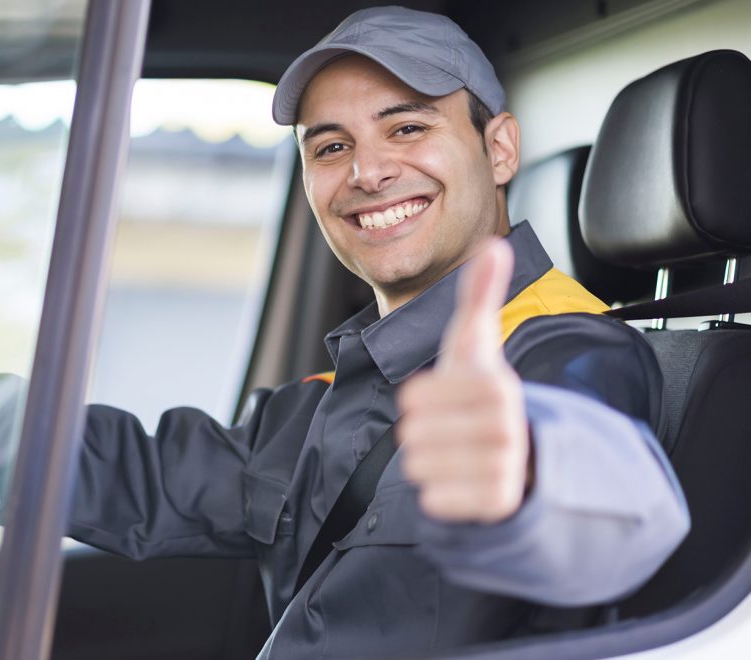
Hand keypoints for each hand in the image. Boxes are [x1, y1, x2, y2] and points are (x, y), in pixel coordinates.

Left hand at [397, 239, 529, 523]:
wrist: (518, 453)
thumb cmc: (480, 393)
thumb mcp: (475, 345)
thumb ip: (479, 296)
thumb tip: (493, 244)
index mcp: (495, 385)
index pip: (414, 397)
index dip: (417, 399)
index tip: (441, 399)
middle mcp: (505, 427)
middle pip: (413, 434)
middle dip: (421, 433)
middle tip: (448, 430)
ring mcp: (504, 468)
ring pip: (419, 467)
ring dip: (427, 463)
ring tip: (454, 454)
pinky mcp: (497, 505)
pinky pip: (435, 501)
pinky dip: (437, 494)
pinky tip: (460, 482)